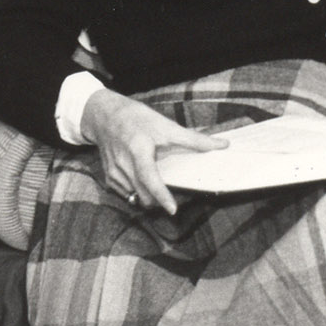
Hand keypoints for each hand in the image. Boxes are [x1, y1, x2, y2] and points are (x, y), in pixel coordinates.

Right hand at [78, 90, 225, 215]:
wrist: (103, 116)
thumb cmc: (136, 118)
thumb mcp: (165, 124)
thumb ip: (193, 139)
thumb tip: (222, 145)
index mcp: (137, 150)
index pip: (149, 178)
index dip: (161, 195)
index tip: (173, 210)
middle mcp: (123, 164)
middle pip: (144, 195)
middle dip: (159, 200)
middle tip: (173, 196)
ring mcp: (113, 173)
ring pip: (136, 198)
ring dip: (149, 197)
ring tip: (157, 185)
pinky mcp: (108, 178)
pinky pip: (127, 195)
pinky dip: (138, 193)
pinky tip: (142, 180)